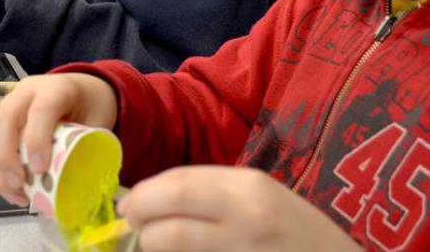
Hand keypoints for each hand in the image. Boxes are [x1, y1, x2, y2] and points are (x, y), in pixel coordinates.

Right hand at [0, 73, 117, 205]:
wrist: (80, 88)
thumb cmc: (90, 106)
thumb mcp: (98, 120)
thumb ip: (90, 145)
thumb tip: (82, 183)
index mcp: (56, 88)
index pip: (41, 110)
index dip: (37, 139)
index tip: (40, 170)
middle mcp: (27, 92)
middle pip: (5, 120)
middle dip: (7, 157)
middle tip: (20, 185)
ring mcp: (10, 105)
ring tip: (16, 195)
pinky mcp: (2, 120)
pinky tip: (11, 191)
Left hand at [117, 166, 361, 251]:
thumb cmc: (300, 235)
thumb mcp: (263, 199)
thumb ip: (216, 195)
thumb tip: (157, 199)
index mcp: (249, 187)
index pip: (179, 183)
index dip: (146, 194)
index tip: (130, 203)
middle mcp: (246, 217)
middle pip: (171, 214)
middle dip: (141, 218)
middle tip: (130, 225)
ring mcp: (244, 251)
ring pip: (177, 245)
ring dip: (154, 244)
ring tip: (150, 243)